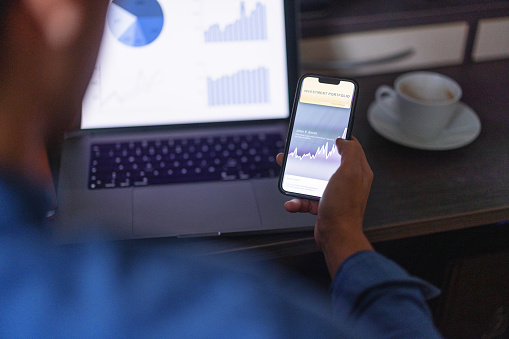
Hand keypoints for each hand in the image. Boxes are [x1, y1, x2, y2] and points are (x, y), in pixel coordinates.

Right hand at [277, 137, 373, 277]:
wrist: (336, 237)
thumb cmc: (344, 208)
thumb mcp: (350, 172)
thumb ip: (350, 152)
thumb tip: (344, 140)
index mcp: (358, 171)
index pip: (350, 148)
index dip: (338, 139)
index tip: (325, 134)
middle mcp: (347, 181)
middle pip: (326, 162)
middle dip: (310, 157)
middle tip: (296, 153)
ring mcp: (334, 194)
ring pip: (313, 179)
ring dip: (297, 179)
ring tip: (286, 176)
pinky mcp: (322, 205)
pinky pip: (306, 198)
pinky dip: (297, 201)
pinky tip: (292, 202)